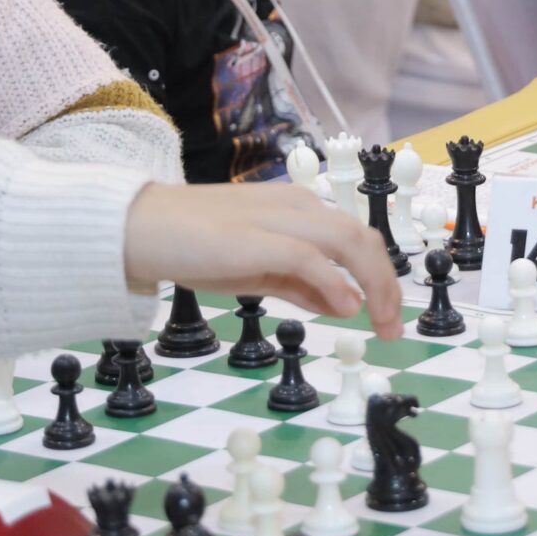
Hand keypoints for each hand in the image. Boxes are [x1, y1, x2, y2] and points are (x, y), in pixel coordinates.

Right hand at [122, 182, 404, 336]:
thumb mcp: (258, 270)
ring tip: (381, 323)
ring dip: (373, 283)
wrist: (142, 228)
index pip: (355, 237)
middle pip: (362, 236)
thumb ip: (301, 284)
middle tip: (393, 328)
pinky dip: (334, 282)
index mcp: (297, 209)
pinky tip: (346, 309)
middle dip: (386, 283)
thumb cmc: (194, 247)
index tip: (387, 315)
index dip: (380, 276)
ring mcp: (277, 219)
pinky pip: (309, 256)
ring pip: (347, 239)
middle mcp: (295, 207)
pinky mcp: (257, 238)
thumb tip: (346, 304)